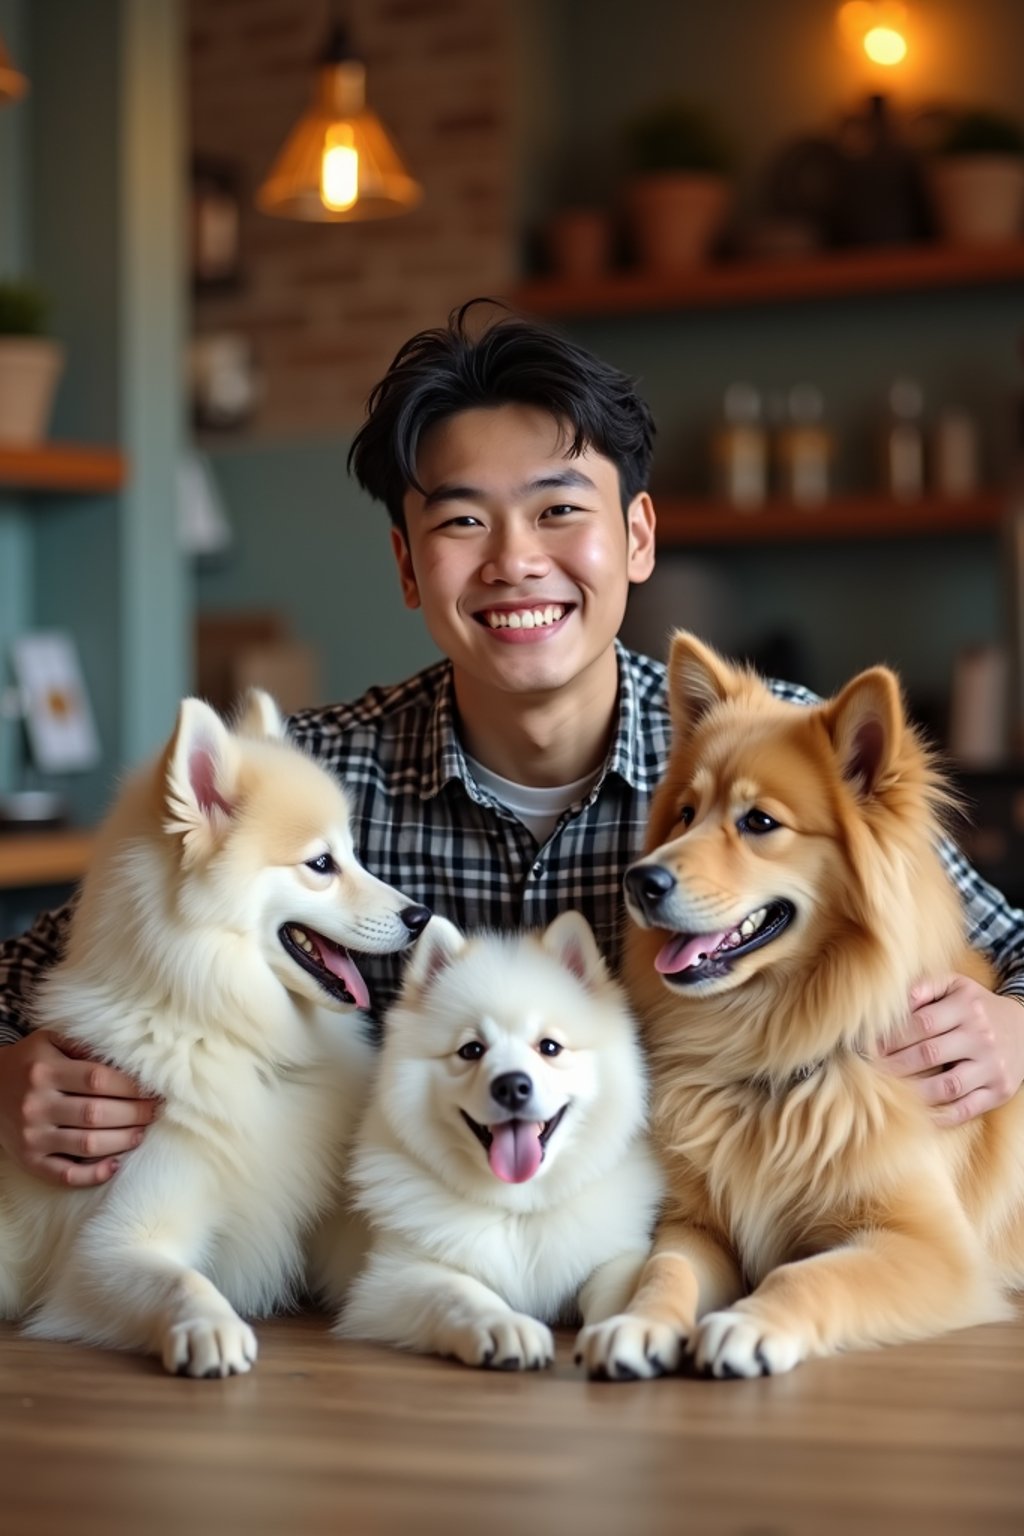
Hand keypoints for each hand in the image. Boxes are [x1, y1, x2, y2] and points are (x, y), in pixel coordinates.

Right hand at [0, 1029, 159, 1186]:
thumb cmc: (28, 1063)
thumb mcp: (48, 1041)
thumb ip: (82, 1044)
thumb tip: (125, 1057)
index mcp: (44, 1072)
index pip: (98, 1079)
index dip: (131, 1086)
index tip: (152, 1089)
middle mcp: (36, 1105)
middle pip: (97, 1114)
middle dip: (134, 1114)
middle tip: (154, 1111)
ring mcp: (32, 1136)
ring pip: (87, 1145)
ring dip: (123, 1141)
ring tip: (141, 1132)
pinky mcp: (29, 1161)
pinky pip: (64, 1175)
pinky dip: (93, 1174)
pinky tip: (115, 1164)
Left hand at [879, 974, 1023, 1125]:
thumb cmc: (977, 1007)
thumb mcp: (957, 986)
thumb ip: (925, 986)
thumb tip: (895, 998)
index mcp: (967, 1007)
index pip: (921, 1023)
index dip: (891, 1037)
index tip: (870, 1047)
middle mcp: (982, 1037)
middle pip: (929, 1054)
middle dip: (894, 1064)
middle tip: (871, 1071)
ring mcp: (992, 1067)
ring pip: (947, 1086)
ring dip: (913, 1092)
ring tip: (890, 1092)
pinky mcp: (999, 1091)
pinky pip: (967, 1109)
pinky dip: (941, 1116)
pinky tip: (920, 1114)